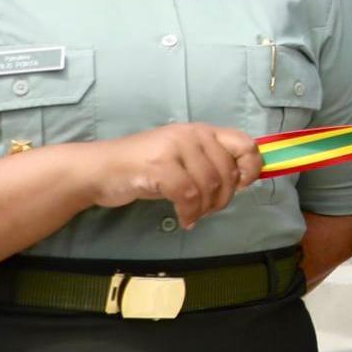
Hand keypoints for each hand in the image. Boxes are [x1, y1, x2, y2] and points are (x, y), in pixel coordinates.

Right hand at [75, 122, 261, 225]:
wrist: (100, 170)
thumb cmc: (144, 168)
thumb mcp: (183, 160)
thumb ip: (211, 164)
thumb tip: (245, 179)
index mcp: (202, 131)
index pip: (245, 144)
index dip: (251, 168)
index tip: (241, 186)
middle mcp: (192, 134)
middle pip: (227, 172)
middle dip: (222, 198)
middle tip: (207, 210)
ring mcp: (174, 148)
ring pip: (210, 185)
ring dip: (205, 208)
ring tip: (193, 215)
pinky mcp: (159, 165)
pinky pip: (189, 196)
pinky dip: (189, 213)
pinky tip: (183, 220)